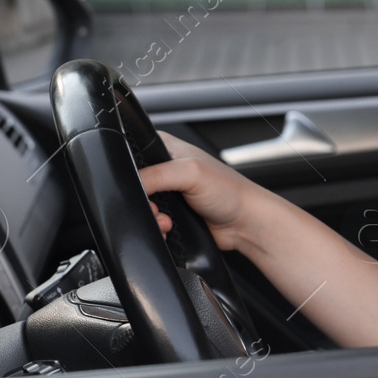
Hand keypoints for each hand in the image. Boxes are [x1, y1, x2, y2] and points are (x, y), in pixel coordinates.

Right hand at [137, 130, 261, 251]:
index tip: (144, 189)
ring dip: (151, 219)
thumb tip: (134, 185)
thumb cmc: (229, 191)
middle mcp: (166, 169)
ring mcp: (168, 192)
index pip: (133, 155)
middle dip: (144, 203)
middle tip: (158, 208)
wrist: (244, 223)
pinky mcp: (170, 213)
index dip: (133, 175)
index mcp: (167, 148)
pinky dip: (156, 229)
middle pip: (135, 185)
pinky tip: (169, 229)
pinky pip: (151, 222)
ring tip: (167, 221)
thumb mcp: (191, 173)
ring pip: (141, 207)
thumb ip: (157, 175)